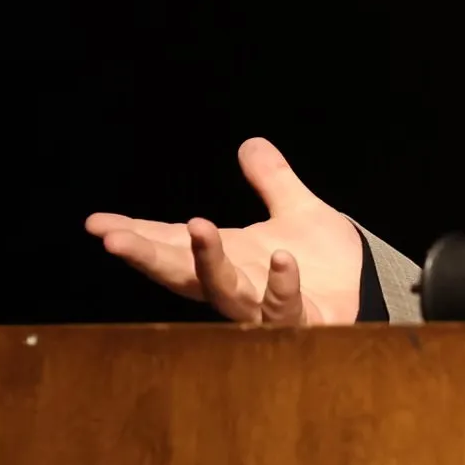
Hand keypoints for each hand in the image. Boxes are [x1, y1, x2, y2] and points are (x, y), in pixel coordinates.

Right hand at [85, 137, 362, 325]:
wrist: (367, 292)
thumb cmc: (324, 261)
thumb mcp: (297, 210)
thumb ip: (272, 181)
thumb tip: (250, 143)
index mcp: (229, 257)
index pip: (172, 245)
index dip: (136, 234)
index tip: (97, 223)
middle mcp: (237, 284)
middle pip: (180, 273)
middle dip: (147, 256)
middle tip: (114, 239)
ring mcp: (263, 307)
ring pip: (223, 292)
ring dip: (208, 262)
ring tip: (197, 226)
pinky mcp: (299, 321)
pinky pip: (285, 307)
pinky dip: (281, 285)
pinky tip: (281, 260)